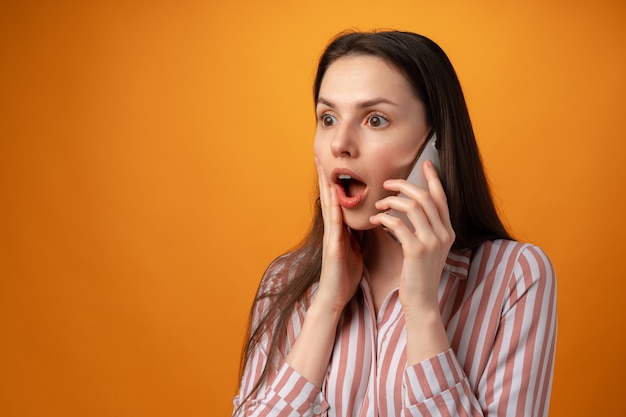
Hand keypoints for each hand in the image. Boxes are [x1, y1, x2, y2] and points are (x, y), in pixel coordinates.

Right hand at [314, 158, 363, 313]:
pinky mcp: (333, 247)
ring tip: (321, 167)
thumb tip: (367, 219)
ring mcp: (331, 237)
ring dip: (324, 186)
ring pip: (328, 206)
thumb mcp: (355, 249)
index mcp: (340, 229)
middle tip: (318, 155)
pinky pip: (334, 225)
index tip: (330, 162)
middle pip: (328, 197)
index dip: (333, 181)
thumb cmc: (345, 275)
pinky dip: (333, 209)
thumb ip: (357, 233)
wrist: (336, 297)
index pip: (336, 200)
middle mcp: (332, 229)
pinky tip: (333, 197)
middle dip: (324, 176)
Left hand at [369, 160, 454, 314]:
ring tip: (378, 203)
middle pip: (425, 197)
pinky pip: (399, 224)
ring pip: (413, 207)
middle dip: (404, 185)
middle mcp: (444, 234)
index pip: (442, 198)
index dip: (434, 179)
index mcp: (448, 231)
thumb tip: (412, 207)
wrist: (421, 301)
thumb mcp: (428, 248)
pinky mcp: (416, 251)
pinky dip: (385, 218)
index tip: (426, 164)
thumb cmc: (419, 274)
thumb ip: (425, 228)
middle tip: (387, 183)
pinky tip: (376, 219)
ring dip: (392, 200)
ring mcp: (432, 242)